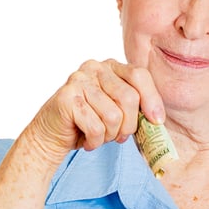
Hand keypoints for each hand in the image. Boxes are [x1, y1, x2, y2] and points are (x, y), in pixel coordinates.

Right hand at [26, 59, 163, 159]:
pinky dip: (95, 141)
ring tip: (99, 136)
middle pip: (129, 98)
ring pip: (113, 116)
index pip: (140, 76)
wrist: (50, 134)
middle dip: (128, 126)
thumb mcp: (116, 109)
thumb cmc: (87, 123)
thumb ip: (135, 106)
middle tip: (118, 136)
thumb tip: (157, 119)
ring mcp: (78, 80)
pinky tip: (86, 140)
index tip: (157, 121)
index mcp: (110, 66)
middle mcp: (94, 68)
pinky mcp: (67, 98)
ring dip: (109, 136)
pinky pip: (96, 127)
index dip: (152, 99)